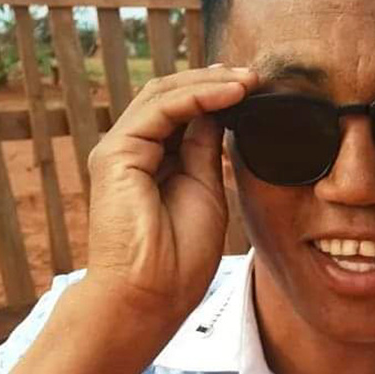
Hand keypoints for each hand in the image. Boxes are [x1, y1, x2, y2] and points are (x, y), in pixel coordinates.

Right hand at [82, 65, 257, 336]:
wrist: (150, 297)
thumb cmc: (178, 260)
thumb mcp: (204, 192)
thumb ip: (205, 152)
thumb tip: (220, 114)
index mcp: (152, 162)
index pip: (183, 113)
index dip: (218, 96)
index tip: (257, 90)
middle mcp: (132, 151)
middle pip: (171, 96)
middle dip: (215, 82)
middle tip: (256, 76)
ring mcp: (121, 150)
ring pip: (164, 95)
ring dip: (210, 83)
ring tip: (250, 81)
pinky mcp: (116, 154)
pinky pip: (161, 109)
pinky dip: (198, 96)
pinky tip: (231, 94)